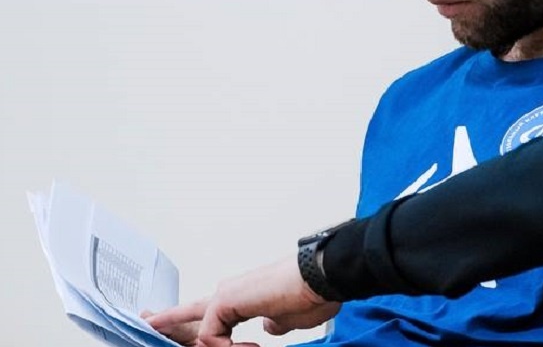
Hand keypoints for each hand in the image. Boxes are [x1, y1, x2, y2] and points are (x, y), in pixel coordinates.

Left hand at [145, 257, 340, 346]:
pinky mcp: (225, 301)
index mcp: (243, 296)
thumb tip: (267, 329)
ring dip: (212, 346)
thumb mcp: (288, 319)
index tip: (166, 320)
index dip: (186, 318)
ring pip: (199, 327)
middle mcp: (230, 292)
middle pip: (190, 313)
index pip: (207, 311)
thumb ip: (273, 324)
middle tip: (147, 319)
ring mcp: (226, 295)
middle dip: (167, 319)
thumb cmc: (311, 295)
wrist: (320, 278)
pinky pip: (209, 336)